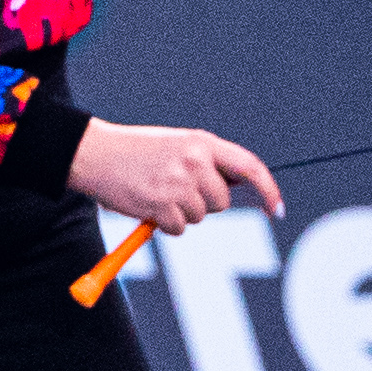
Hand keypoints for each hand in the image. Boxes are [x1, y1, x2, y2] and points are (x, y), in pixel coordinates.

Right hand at [68, 120, 279, 234]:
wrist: (94, 152)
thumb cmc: (137, 152)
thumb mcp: (177, 145)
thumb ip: (206, 162)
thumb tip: (236, 186)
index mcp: (202, 142)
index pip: (249, 166)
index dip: (268, 189)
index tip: (277, 208)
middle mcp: (195, 161)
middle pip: (221, 201)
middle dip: (204, 204)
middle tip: (176, 189)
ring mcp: (178, 183)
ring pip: (199, 217)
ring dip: (181, 213)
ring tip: (156, 191)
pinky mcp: (161, 205)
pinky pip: (178, 228)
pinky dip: (165, 224)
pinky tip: (147, 203)